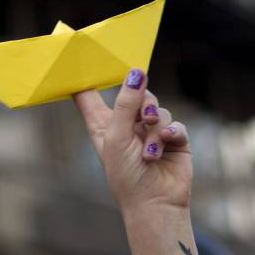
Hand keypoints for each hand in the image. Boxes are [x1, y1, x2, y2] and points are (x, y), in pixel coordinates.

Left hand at [72, 69, 191, 213]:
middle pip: (134, 94)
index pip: (89, 95)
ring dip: (154, 127)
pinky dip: (170, 132)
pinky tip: (166, 143)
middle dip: (140, 102)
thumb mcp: (117, 137)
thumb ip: (126, 103)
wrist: (155, 204)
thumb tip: (137, 72)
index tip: (79, 50)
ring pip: (158, 108)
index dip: (86, 76)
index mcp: (104, 125)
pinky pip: (175, 124)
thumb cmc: (126, 176)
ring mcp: (152, 132)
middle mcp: (127, 125)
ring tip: (151, 150)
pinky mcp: (174, 140)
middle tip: (144, 115)